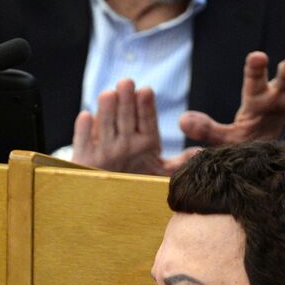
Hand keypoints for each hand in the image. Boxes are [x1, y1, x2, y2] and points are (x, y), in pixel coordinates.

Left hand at [71, 79, 198, 175]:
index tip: (145, 91)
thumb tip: (202, 152)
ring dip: (106, 110)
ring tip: (108, 94)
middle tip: (125, 82)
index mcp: (146, 147)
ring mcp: (103, 155)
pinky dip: (83, 130)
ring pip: (104, 127)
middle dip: (126, 101)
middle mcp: (125, 151)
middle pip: (125, 120)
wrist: (106, 202)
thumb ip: (179, 161)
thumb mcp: (160, 172)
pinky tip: (86, 115)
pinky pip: (83, 142)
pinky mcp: (83, 160)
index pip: (147, 123)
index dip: (145, 108)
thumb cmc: (135, 178)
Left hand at [180, 51, 284, 145]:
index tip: (256, 57)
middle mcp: (278, 93)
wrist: (272, 146)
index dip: (255, 70)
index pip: (253, 82)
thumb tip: (181, 121)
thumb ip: (208, 130)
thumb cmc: (249, 137)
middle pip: (284, 77)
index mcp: (256, 98)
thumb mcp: (228, 138)